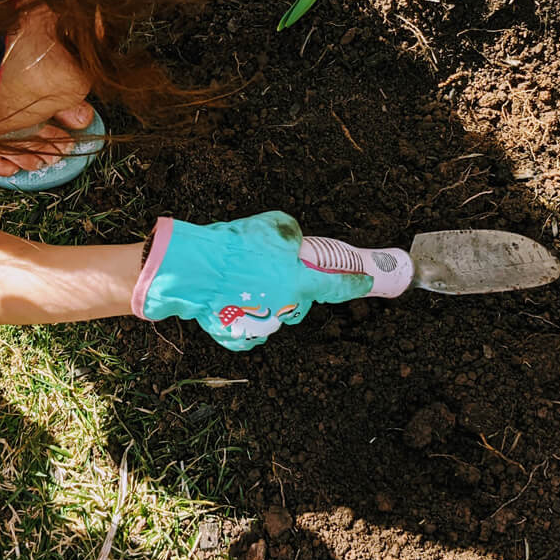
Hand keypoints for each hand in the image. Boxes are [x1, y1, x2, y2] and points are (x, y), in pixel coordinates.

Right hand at [131, 211, 372, 350]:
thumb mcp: (272, 224)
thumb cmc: (235, 246)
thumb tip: (294, 240)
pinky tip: (234, 302)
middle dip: (299, 290)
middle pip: (302, 303)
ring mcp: (260, 324)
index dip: (355, 283)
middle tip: (282, 271)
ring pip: (274, 314)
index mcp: (299, 282)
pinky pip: (248, 330)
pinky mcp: (235, 335)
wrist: (193, 268)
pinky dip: (245, 318)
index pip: (337, 286)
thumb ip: (291, 233)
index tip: (366, 282)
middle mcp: (284, 307)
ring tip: (249, 280)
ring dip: (270, 300)